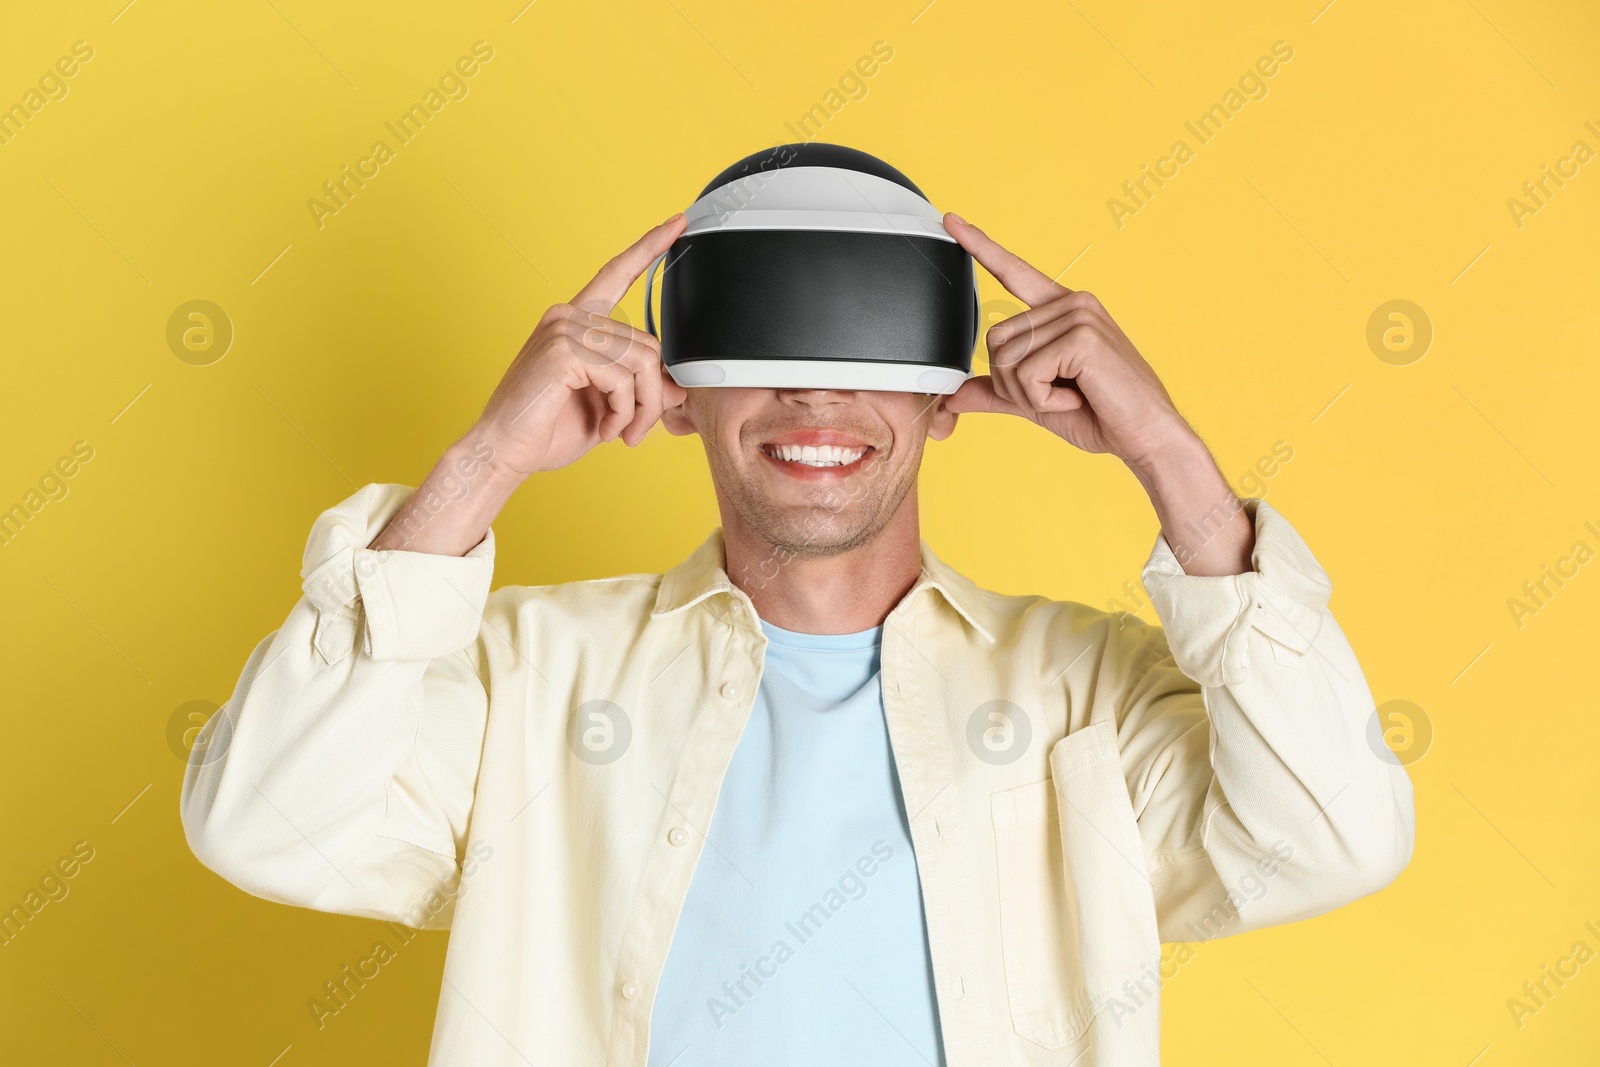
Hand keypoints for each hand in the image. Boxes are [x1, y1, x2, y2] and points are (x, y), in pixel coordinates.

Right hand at [474, 212, 688, 474]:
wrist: (502, 453)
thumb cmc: (545, 431)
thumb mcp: (607, 408)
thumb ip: (639, 390)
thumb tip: (679, 387)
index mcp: (575, 322)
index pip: (616, 274)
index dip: (648, 248)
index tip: (676, 223)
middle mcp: (568, 317)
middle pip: (648, 344)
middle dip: (654, 394)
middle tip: (638, 430)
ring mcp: (564, 330)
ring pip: (642, 362)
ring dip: (641, 407)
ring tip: (622, 433)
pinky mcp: (563, 351)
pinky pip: (621, 379)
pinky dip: (623, 411)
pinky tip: (606, 429)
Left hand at [941, 212, 1195, 472]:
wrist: (1146, 436)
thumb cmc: (1103, 416)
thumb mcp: (1037, 400)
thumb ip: (998, 392)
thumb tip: (954, 395)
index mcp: (1063, 310)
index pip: (1015, 272)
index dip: (981, 247)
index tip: (953, 220)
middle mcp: (1072, 303)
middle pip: (995, 339)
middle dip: (1012, 383)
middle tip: (1054, 394)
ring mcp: (1079, 315)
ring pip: (1007, 358)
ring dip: (1028, 393)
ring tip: (1070, 396)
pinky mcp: (1082, 337)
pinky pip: (1027, 373)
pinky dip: (1043, 398)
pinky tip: (1077, 397)